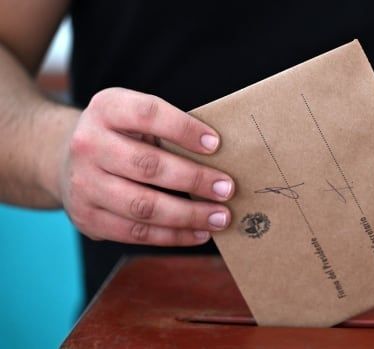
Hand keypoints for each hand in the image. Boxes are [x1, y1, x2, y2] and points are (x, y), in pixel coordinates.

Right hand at [57, 88, 234, 245]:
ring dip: (189, 215)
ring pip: (143, 206)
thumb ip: (168, 130)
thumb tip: (222, 158)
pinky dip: (173, 236)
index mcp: (106, 108)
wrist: (64, 158)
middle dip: (195, 179)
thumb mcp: (135, 118)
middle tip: (227, 188)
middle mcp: (88, 144)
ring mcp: (84, 184)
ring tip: (221, 217)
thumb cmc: (121, 136)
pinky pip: (136, 233)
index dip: (184, 129)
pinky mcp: (87, 218)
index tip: (216, 144)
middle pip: (148, 166)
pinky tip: (199, 232)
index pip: (148, 114)